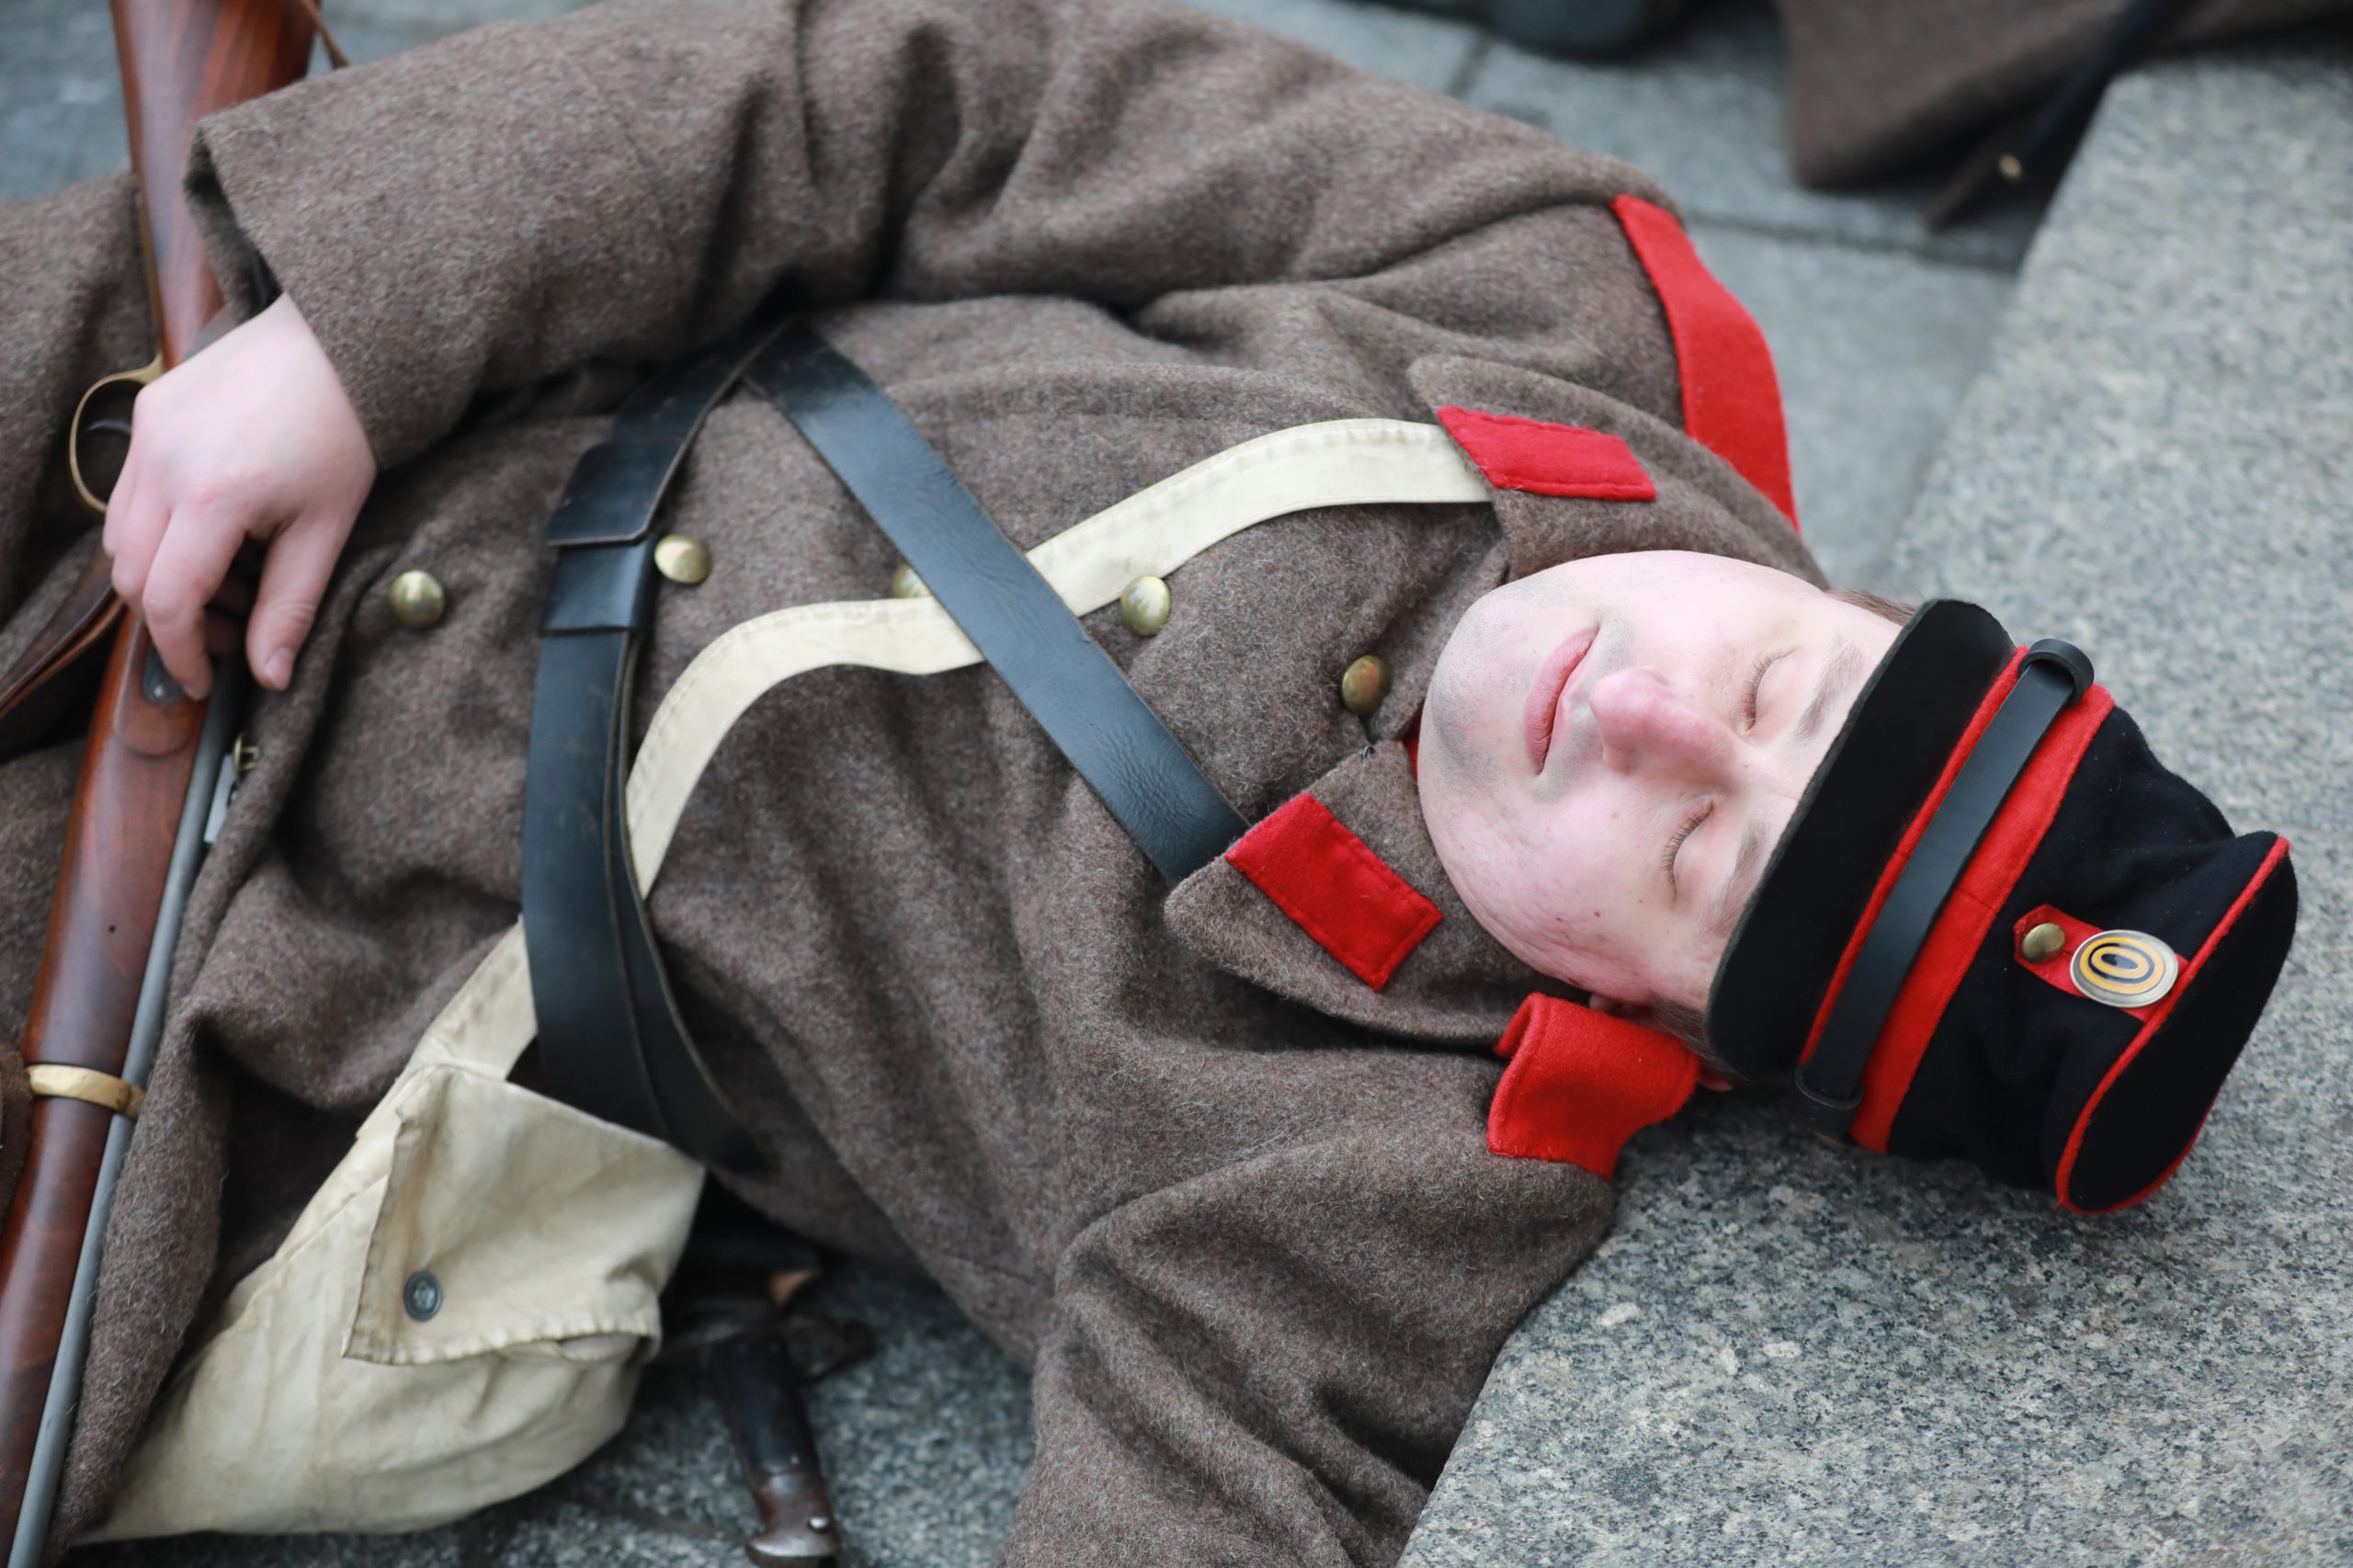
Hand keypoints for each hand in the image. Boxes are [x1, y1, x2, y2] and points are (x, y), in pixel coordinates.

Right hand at [103, 293, 375, 697]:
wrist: (341, 345)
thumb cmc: (346, 436)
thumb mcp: (327, 530)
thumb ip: (290, 607)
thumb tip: (270, 678)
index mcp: (214, 495)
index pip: (167, 600)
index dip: (180, 652)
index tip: (203, 681)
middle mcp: (165, 461)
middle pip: (131, 574)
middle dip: (172, 620)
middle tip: (229, 632)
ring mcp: (148, 431)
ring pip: (121, 535)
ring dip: (163, 575)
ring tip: (233, 579)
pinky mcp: (147, 411)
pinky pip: (130, 491)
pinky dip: (160, 529)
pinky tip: (218, 533)